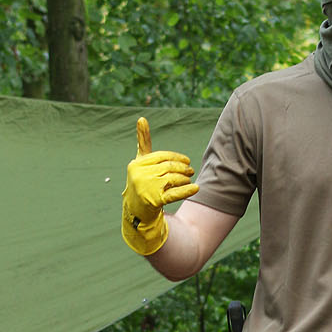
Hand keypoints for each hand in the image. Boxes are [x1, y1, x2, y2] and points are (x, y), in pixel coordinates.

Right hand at [122, 117, 197, 255]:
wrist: (136, 213)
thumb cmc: (141, 183)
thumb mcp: (140, 163)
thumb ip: (143, 142)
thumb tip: (141, 118)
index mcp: (136, 164)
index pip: (162, 156)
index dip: (176, 158)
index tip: (187, 160)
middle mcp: (139, 175)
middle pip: (169, 167)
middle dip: (182, 168)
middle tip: (191, 170)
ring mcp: (145, 188)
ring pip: (173, 179)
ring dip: (185, 179)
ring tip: (190, 179)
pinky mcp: (153, 201)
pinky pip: (174, 193)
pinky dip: (186, 190)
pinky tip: (196, 188)